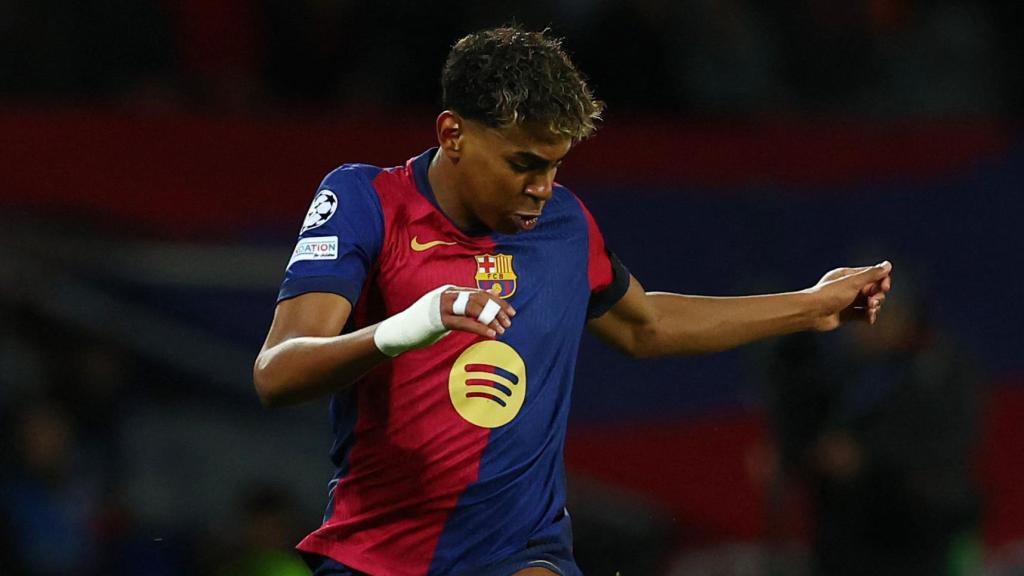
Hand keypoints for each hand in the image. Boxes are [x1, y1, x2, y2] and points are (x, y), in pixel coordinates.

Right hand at [373, 285, 515, 356]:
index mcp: (451, 291)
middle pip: (480, 298)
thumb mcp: (448, 310)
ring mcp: (443, 306)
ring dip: (491, 319)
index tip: (511, 312)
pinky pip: (465, 323)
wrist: (400, 331)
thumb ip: (465, 304)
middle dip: (497, 310)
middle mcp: (448, 294)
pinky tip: (491, 334)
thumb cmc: (425, 322)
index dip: (498, 301)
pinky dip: (480, 328)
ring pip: (474, 308)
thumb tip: (488, 297)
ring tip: (502, 330)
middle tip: (509, 323)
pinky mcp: (439, 320)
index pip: (480, 292)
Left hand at [807, 261, 892, 330]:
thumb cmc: (828, 295)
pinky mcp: (847, 314)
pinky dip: (869, 316)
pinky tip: (869, 318)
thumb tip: (887, 265)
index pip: (873, 275)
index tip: (884, 287)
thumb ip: (871, 275)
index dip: (882, 280)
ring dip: (874, 307)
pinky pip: (863, 315)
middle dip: (878, 296)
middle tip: (873, 301)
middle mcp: (849, 287)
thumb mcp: (852, 282)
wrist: (811, 313)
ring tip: (870, 310)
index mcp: (849, 276)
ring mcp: (848, 301)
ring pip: (870, 303)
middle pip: (873, 290)